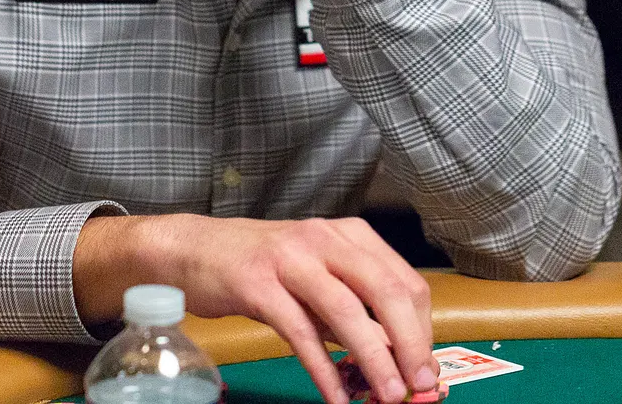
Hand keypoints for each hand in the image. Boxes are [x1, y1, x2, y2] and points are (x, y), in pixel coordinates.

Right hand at [75, 214, 438, 403]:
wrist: (194, 248)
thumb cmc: (262, 265)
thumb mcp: (317, 276)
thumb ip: (354, 310)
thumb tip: (397, 358)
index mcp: (349, 235)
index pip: (406, 282)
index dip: (423, 330)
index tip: (426, 369)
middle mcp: (325, 239)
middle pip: (386, 291)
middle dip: (412, 345)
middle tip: (421, 385)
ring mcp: (290, 258)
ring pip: (347, 311)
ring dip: (374, 360)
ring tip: (388, 396)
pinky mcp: (258, 284)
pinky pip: (301, 332)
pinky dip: (324, 370)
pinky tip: (335, 396)